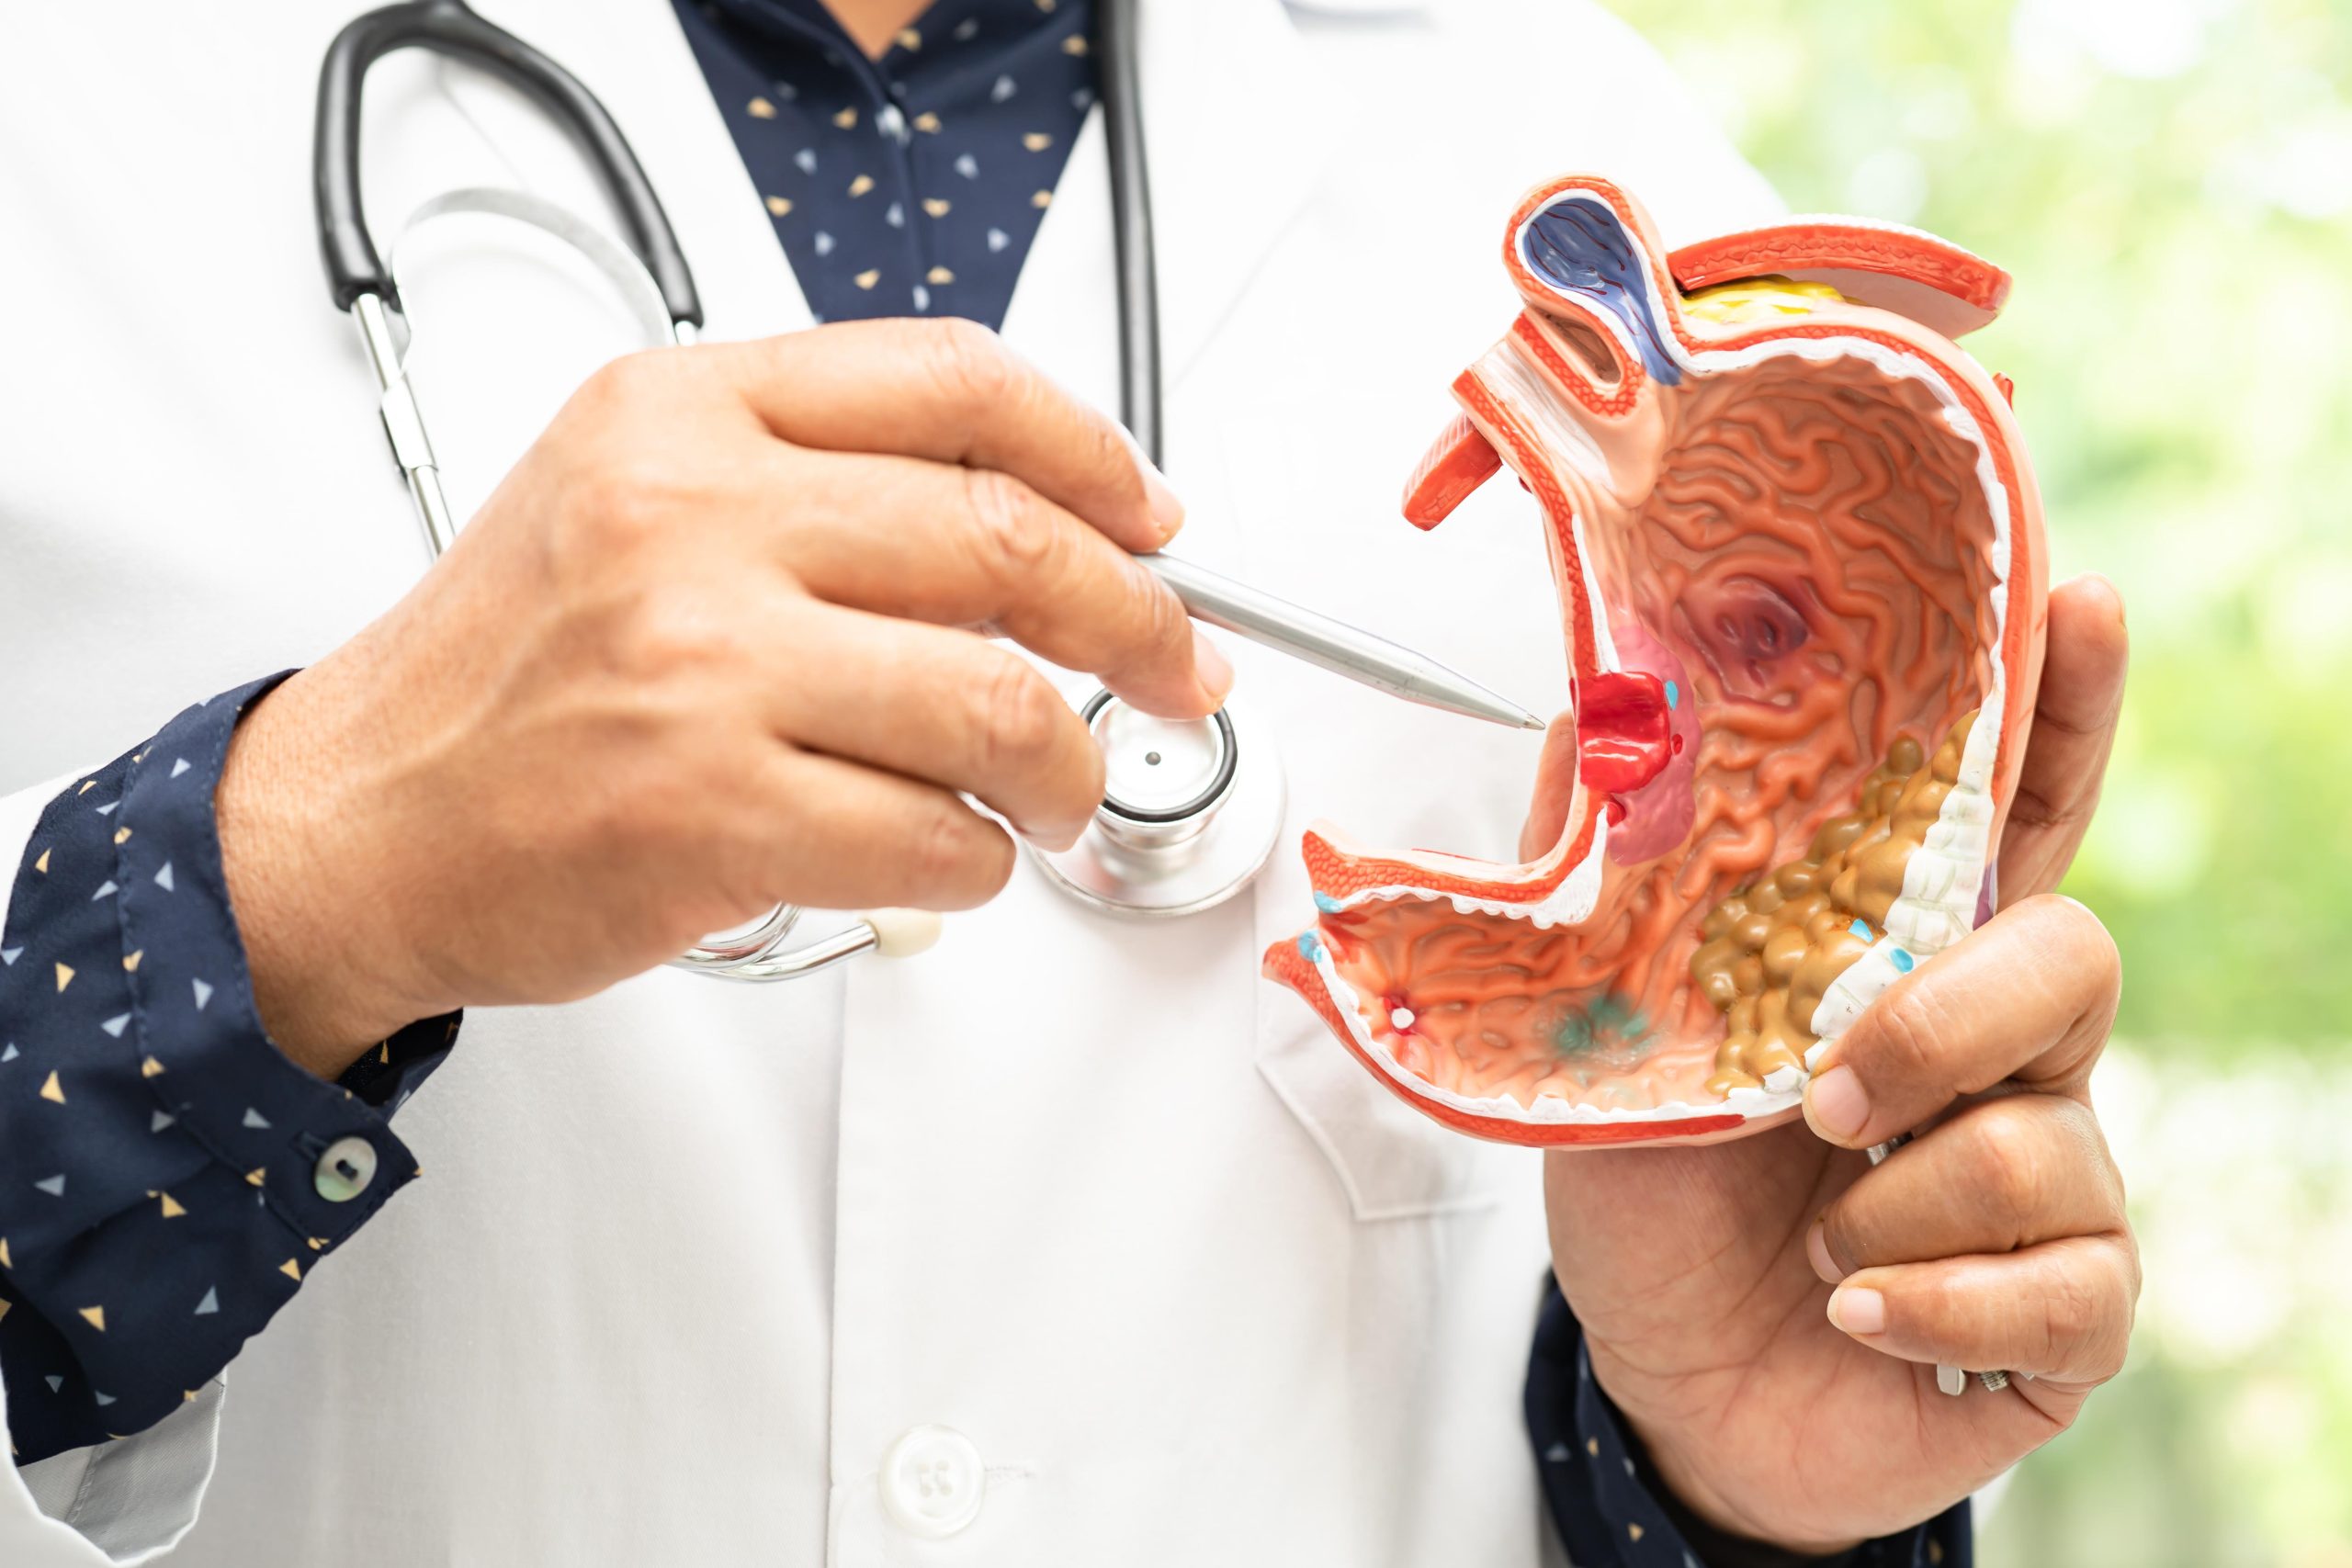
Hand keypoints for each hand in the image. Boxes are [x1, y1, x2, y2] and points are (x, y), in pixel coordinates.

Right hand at [217, 320, 1227, 1073]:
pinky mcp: (709, 811)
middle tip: (1173, 666)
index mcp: (681, 417)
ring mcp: (701, 666)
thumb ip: (805, 476)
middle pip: (1007, 539)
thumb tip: (1033, 520)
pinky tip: (947, 857)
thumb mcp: (625, 496)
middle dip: (1137, 620)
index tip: (1147, 517)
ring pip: (997, 704)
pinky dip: (977, 865)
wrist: (355, 821)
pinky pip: (936, 838)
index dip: (1091, 451)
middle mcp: (692, 519)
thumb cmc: (507, 674)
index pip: (951, 381)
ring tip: (1058, 793)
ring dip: (1069, 768)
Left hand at [1542, 575, 2134, 1553]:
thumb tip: (1588, 716)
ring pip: (2047, 1143)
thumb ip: (1615, 891)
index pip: (2007, 820)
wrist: (1670, 1384)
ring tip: (1809, 1240)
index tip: (2078, 605)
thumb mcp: (1605, 1040)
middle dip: (1944, 1024)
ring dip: (1893, 1203)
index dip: (2056, 713)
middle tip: (1826, 1092)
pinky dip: (1927, 1304)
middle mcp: (1997, 1056)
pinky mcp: (2066, 1309)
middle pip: (2071, 958)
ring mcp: (2048, 1179)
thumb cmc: (1660, 1207)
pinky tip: (1857, 1310)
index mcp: (1900, 966)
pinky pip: (2062, 1287)